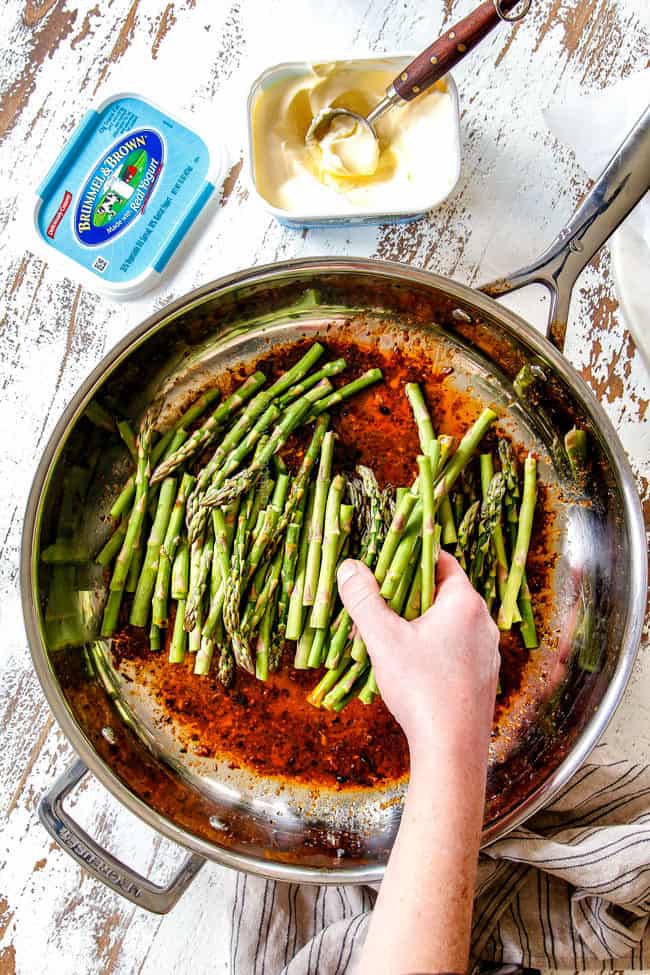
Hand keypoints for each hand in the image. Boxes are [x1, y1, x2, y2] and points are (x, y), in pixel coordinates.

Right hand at [336, 551, 499, 761]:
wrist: (453, 749)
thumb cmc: (422, 688)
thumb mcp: (384, 639)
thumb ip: (364, 600)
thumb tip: (349, 567)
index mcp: (465, 603)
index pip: (441, 560)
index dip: (412, 556)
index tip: (386, 561)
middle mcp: (484, 622)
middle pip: (444, 591)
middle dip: (410, 593)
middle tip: (379, 600)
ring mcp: (487, 651)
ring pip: (450, 622)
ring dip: (421, 622)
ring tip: (389, 634)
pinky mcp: (483, 677)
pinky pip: (456, 648)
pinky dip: (434, 647)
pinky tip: (411, 665)